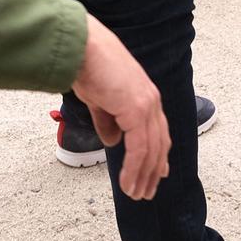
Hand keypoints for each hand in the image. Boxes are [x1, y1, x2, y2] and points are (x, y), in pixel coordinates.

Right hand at [69, 15, 170, 199]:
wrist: (80, 46)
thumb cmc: (85, 65)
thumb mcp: (98, 99)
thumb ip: (108, 120)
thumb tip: (113, 141)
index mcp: (145, 95)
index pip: (158, 131)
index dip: (159, 155)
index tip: (158, 174)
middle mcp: (151, 101)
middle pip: (159, 144)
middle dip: (152, 171)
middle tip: (146, 192)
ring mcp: (146, 105)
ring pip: (151, 150)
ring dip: (143, 175)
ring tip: (136, 194)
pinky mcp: (136, 110)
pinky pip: (139, 148)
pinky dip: (134, 168)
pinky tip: (127, 183)